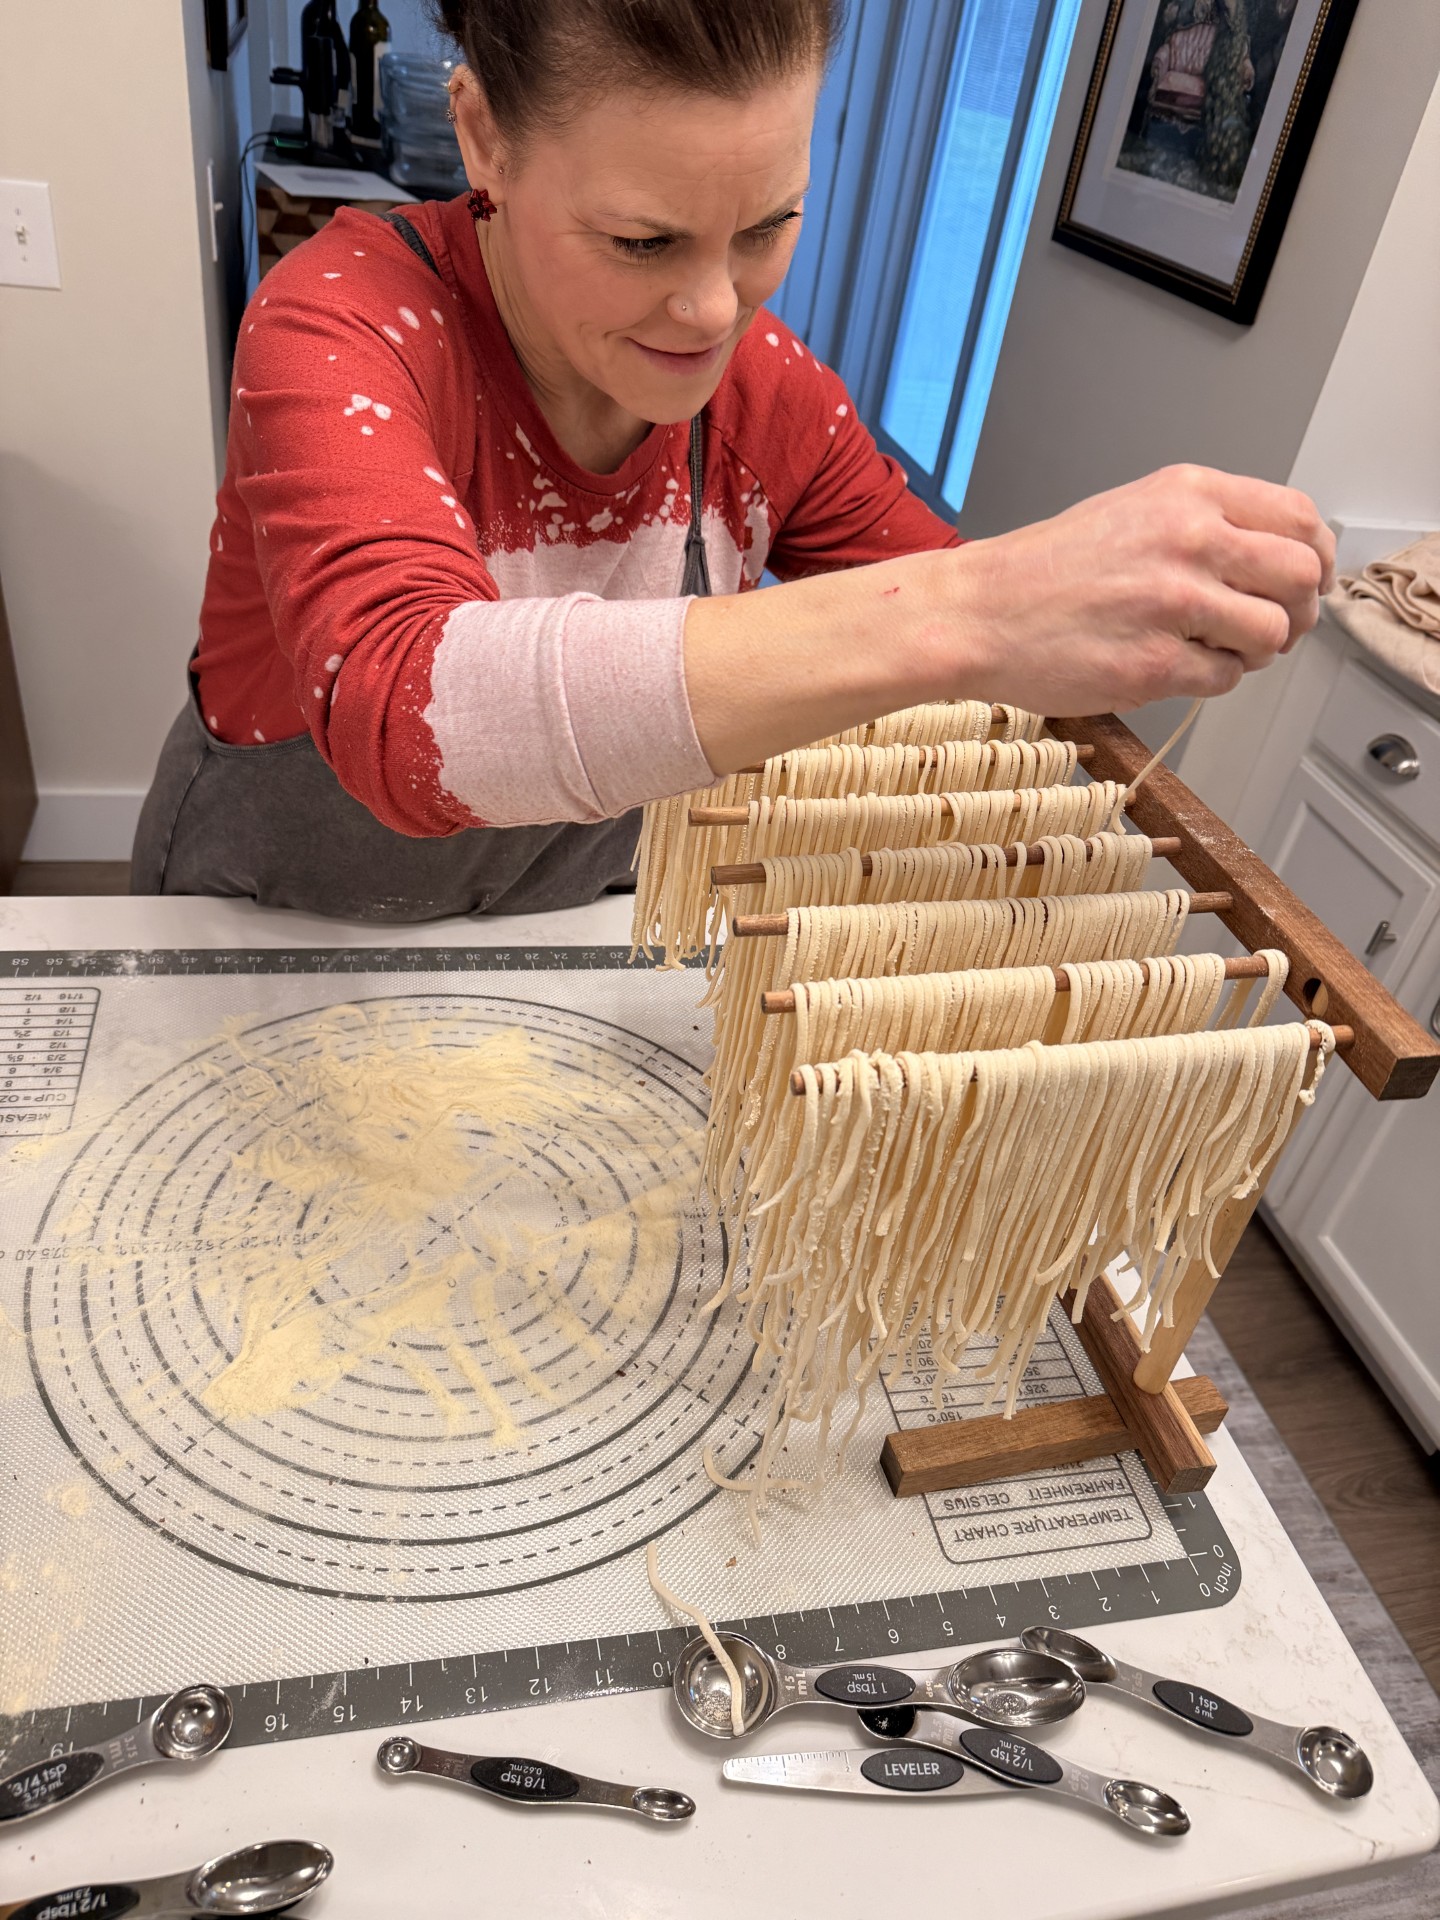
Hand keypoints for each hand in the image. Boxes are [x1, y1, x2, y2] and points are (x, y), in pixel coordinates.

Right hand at [948, 465, 1334, 715]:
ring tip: (1216, 649)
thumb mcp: (1133, 511)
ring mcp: (1174, 604)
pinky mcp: (1156, 664)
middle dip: (1297, 611)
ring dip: (1255, 651)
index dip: (1315, 558)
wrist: (981, 612)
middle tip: (1272, 627)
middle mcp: (1189, 540)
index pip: (1298, 519)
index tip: (1308, 580)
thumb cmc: (1047, 570)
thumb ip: (1206, 524)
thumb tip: (1276, 560)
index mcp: (1187, 494)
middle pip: (1299, 578)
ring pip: (1270, 634)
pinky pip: (1225, 679)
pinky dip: (1211, 680)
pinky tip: (1174, 666)